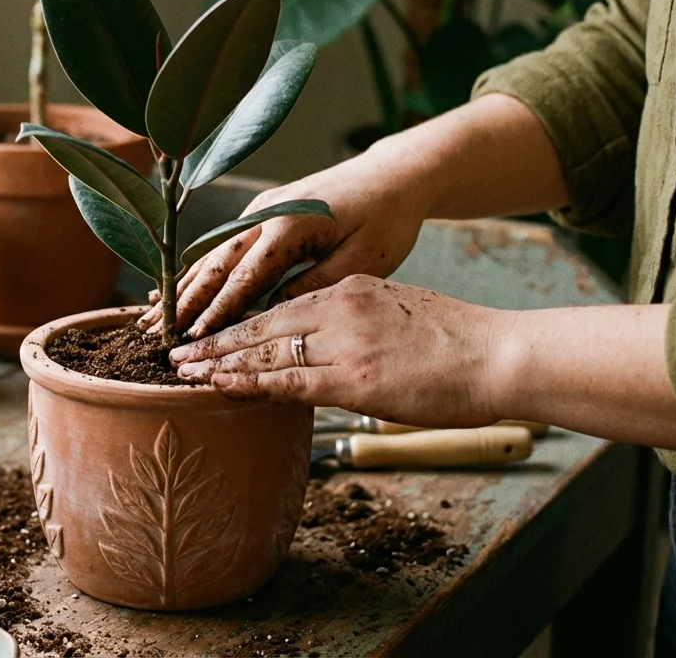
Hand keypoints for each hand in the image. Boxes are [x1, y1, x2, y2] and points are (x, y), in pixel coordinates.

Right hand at [139, 141, 437, 338]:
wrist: (395, 175)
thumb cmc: (386, 219)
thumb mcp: (361, 261)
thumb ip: (311, 287)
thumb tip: (268, 317)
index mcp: (289, 224)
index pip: (243, 277)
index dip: (216, 311)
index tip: (193, 339)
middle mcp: (264, 215)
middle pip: (212, 265)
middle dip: (182, 302)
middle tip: (152, 334)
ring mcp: (258, 212)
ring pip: (209, 255)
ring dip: (180, 288)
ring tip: (149, 318)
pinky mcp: (261, 214)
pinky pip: (221, 248)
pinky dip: (196, 272)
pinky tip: (177, 291)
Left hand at [169, 275, 507, 429]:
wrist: (499, 354)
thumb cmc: (459, 342)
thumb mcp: (400, 314)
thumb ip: (360, 324)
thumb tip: (333, 349)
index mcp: (352, 288)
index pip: (281, 305)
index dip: (240, 319)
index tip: (210, 330)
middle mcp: (340, 308)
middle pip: (261, 323)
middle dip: (214, 338)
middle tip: (175, 349)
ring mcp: (344, 343)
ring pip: (265, 350)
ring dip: (219, 362)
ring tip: (183, 370)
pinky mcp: (353, 379)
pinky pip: (286, 381)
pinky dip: (246, 383)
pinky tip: (218, 386)